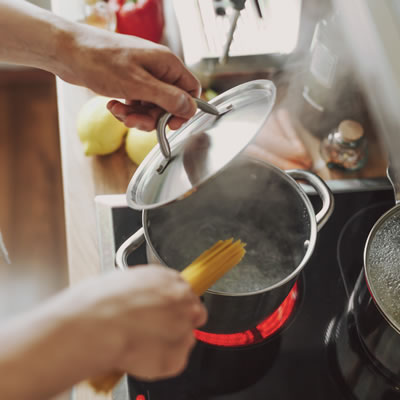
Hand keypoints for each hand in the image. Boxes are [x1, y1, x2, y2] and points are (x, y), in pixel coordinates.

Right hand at [0, 265, 206, 399]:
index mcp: (168, 278)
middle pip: (192, 313)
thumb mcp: (123, 280)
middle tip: (152, 330)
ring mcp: (183, 327)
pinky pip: (174, 361)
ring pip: (184, 338)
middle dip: (176, 322)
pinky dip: (160, 363)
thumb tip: (143, 296)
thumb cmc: (97, 302)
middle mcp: (181, 299)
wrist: (91, 327)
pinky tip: (140, 356)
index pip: (185, 292)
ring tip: (140, 344)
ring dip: (167, 343)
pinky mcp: (177, 355)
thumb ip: (144, 289)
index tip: (164, 312)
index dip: (173, 305)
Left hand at [61, 25, 200, 130]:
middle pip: (169, 103)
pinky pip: (138, 104)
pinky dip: (127, 110)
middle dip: (152, 118)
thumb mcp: (139, 85)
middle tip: (134, 120)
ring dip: (137, 116)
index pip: (191, 90)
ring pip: (152, 107)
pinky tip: (113, 106)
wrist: (68, 52)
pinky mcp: (130, 82)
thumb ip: (168, 98)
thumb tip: (191, 109)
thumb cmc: (101, 61)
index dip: (184, 110)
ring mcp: (144, 75)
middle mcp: (158, 69)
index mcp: (167, 64)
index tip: (170, 124)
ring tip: (119, 113)